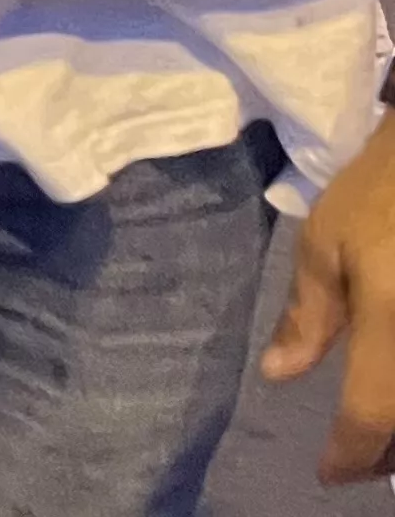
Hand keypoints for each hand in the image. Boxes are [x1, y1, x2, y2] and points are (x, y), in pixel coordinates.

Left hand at [266, 118, 394, 479]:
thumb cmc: (381, 191)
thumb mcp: (326, 244)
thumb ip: (309, 316)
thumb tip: (279, 374)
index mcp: (393, 322)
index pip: (373, 414)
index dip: (351, 453)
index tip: (329, 473)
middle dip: (389, 454)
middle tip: (359, 460)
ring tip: (382, 440)